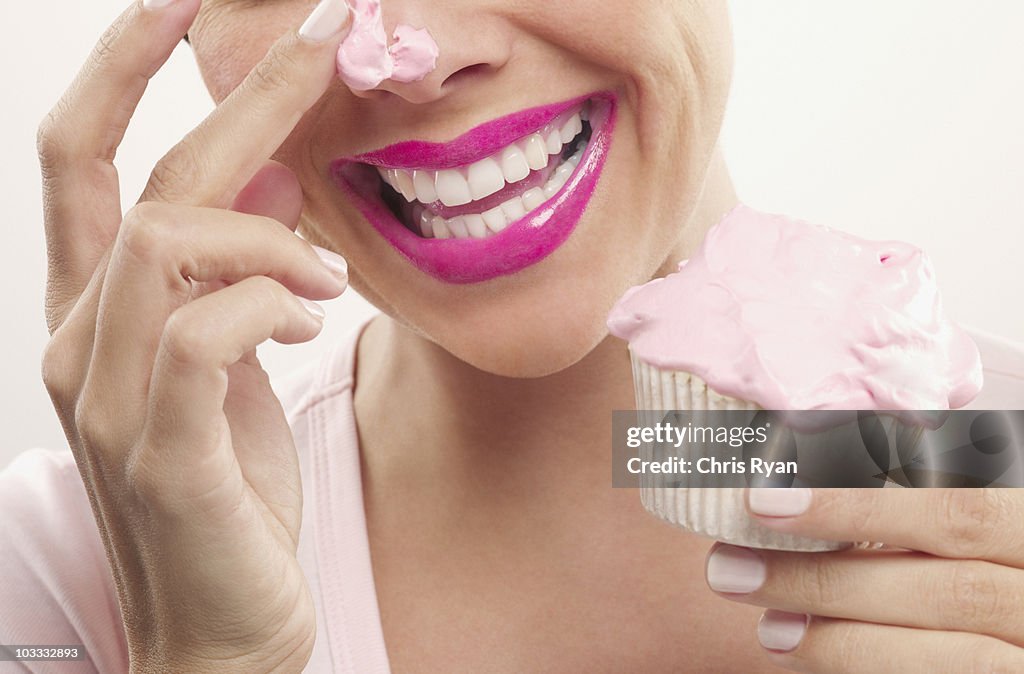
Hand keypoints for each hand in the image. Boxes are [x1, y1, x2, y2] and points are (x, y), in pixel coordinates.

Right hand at [38, 0, 349, 670]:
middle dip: (241, 95)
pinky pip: (202, 331)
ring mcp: (109, 396)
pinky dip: (268, 304)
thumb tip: (276, 182)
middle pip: (150, 179)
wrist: (229, 620)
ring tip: (327, 277)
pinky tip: (309, 322)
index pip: (83, 162)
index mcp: (98, 313)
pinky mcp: (161, 447)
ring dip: (270, 237)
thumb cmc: (231, 490)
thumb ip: (238, 276)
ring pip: (170, 243)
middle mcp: (81, 341)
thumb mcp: (238, 365)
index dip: (121, 69)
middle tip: (322, 32)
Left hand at [705, 489, 1023, 672]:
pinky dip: (872, 668)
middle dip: (826, 579)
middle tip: (728, 569)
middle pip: (944, 590)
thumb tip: (805, 475)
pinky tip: (809, 655)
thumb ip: (920, 499)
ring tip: (766, 628)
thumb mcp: (970, 518)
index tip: (765, 502)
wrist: (1012, 629)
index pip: (959, 510)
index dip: (861, 507)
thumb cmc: (985, 557)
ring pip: (956, 657)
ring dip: (842, 641)